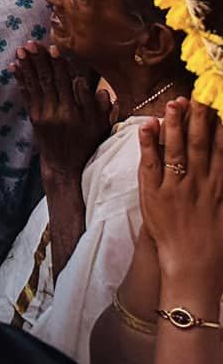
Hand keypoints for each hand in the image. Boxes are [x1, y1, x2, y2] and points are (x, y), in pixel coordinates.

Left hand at [16, 42, 111, 180]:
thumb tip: (100, 88)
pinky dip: (20, 79)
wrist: (64, 167)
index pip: (66, 83)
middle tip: (32, 43)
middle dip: (39, 60)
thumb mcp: (100, 128)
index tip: (55, 49)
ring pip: (35, 85)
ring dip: (27, 65)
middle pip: (48, 80)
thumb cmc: (86, 145)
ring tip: (21, 49)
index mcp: (75, 112)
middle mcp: (57, 112)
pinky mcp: (33, 117)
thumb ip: (100, 108)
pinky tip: (15, 66)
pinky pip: (26, 95)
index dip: (60, 65)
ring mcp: (43, 114)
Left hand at [141, 99, 222, 297]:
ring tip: (173, 103)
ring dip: (175, 125)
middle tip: (197, 96)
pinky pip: (150, 164)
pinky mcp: (154, 195)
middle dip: (199, 119)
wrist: (193, 267)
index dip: (219, 128)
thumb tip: (222, 163)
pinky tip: (147, 126)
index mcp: (220, 187)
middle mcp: (200, 184)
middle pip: (200, 145)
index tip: (218, 106)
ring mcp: (176, 188)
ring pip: (176, 150)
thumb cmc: (213, 243)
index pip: (221, 150)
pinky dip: (148, 144)